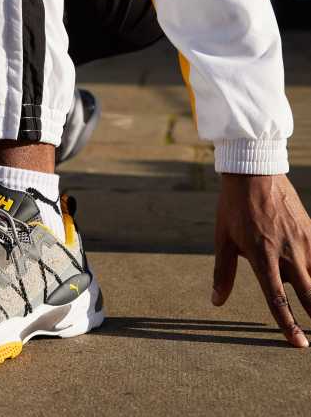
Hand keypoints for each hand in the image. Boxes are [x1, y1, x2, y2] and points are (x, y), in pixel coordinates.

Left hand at [213, 174, 310, 347]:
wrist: (254, 173)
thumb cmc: (233, 207)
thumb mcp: (223, 239)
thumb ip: (222, 272)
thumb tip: (216, 302)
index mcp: (262, 257)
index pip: (277, 298)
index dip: (288, 324)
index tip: (299, 344)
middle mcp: (287, 253)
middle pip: (310, 294)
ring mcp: (304, 242)